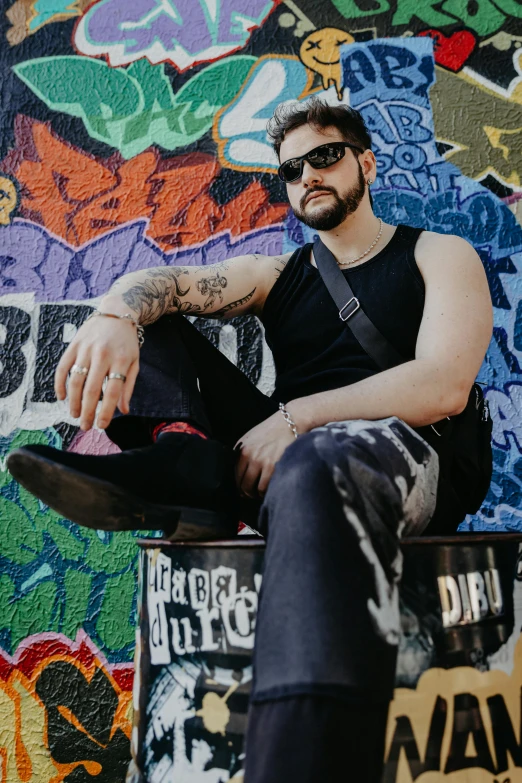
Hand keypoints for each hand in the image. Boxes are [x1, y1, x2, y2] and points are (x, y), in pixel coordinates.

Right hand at [54, 311, 140, 430]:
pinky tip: (62, 397)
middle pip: (92, 390)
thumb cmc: (127, 342)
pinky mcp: (73, 344)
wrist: (115, 312)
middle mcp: (102, 355)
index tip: (101, 426)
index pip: (112, 392)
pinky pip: (63, 367)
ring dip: (73, 401)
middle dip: (88, 411)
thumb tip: (123, 410)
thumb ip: (128, 386)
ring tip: (75, 415)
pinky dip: (60, 383)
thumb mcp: (134, 362)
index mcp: (121, 361)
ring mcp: (86, 349)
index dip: (106, 411)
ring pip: (76, 380)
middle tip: (85, 426)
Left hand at [234, 411, 296, 497]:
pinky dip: (267, 492)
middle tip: (251, 495)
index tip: (243, 490)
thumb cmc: (272, 430)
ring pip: (255, 489)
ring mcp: (263, 462)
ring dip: (257, 494)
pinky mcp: (275, 466)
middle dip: (247, 493)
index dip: (239, 486)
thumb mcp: (250, 437)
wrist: (290, 421)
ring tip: (261, 493)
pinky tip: (269, 490)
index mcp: (242, 450)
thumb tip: (238, 472)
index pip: (236, 475)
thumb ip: (242, 452)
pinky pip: (267, 487)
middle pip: (243, 485)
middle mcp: (250, 456)